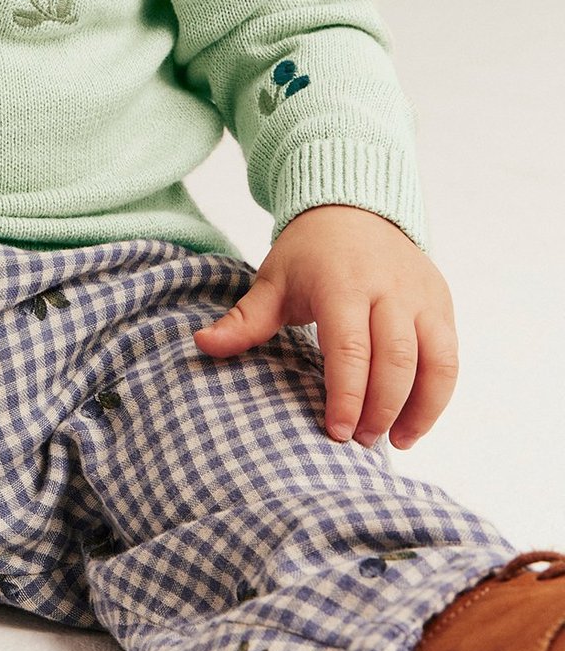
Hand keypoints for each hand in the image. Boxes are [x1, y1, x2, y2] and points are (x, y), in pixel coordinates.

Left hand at [191, 204, 459, 450]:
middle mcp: (390, 289)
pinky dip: (436, 397)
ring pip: (434, 363)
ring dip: (416, 410)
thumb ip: (245, 319)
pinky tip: (412, 425)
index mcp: (343, 282)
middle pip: (396, 360)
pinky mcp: (441, 305)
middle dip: (379, 409)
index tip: (334, 432)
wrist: (355, 207)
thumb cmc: (309, 253)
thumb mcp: (273, 279)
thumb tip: (202, 344)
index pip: (351, 347)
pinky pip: (449, 359)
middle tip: (357, 441)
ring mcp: (422, 297)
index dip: (346, 394)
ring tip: (391, 442)